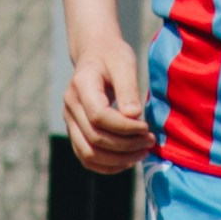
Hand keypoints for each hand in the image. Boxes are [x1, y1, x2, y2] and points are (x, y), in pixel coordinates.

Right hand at [62, 38, 152, 174]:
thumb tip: (134, 116)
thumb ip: (128, 89)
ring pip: (88, 154)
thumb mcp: (124, 64)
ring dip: (118, 159)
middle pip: (95, 138)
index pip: (99, 116)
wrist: (94, 54)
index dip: (125, 127)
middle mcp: (70, 106)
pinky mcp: (75, 132)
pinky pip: (86, 158)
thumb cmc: (112, 56)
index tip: (147, 127)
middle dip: (126, 145)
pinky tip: (128, 161)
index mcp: (80, 85)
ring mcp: (70, 121)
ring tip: (142, 153)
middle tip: (150, 141)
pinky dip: (107, 166)